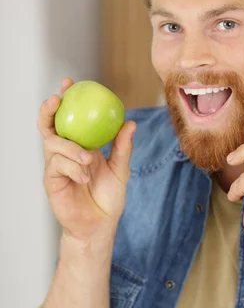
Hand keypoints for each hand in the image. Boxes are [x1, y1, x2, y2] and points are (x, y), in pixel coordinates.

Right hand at [38, 78, 135, 240]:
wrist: (100, 225)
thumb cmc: (108, 197)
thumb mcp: (120, 169)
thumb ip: (123, 147)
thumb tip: (130, 123)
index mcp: (79, 145)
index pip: (69, 118)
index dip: (66, 99)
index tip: (70, 82)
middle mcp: (64, 152)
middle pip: (48, 126)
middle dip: (48, 109)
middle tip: (58, 99)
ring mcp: (56, 166)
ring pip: (53, 145)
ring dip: (71, 148)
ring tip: (88, 158)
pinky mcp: (52, 181)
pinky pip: (57, 166)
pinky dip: (73, 168)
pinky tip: (84, 177)